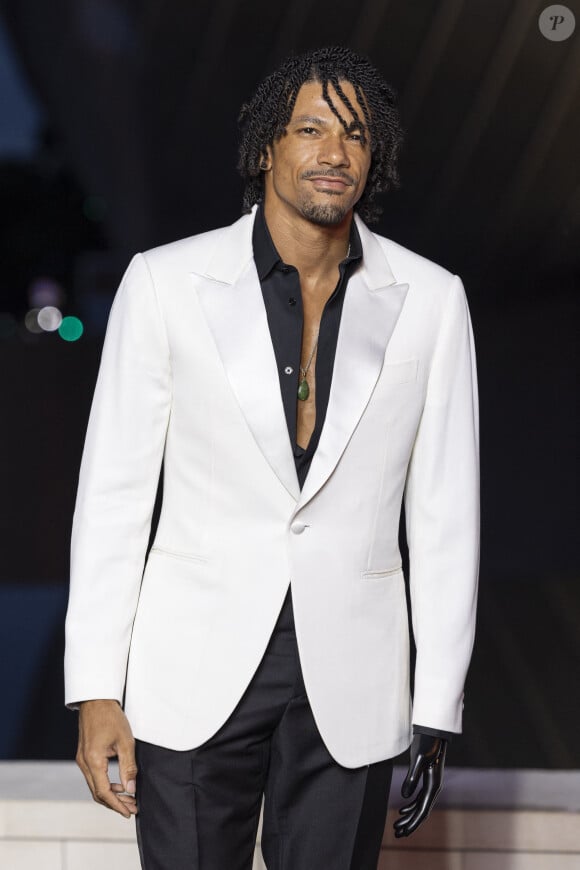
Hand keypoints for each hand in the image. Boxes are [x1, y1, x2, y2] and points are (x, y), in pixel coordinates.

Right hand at [76, 699, 137, 817]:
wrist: (96, 699)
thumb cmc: (110, 716)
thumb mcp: (125, 741)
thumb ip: (128, 767)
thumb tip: (131, 788)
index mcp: (93, 761)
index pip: (104, 792)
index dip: (117, 805)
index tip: (129, 812)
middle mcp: (84, 763)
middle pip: (98, 793)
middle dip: (115, 803)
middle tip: (132, 808)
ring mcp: (82, 759)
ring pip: (95, 786)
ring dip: (111, 794)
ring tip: (128, 798)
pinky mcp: (84, 755)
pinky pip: (93, 777)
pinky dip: (105, 784)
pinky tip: (118, 784)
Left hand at [393, 734, 445, 837]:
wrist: (433, 730)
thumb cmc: (426, 742)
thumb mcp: (418, 759)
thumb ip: (412, 777)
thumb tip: (404, 797)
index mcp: (433, 785)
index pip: (423, 810)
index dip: (413, 823)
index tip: (404, 833)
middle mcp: (434, 787)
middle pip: (421, 811)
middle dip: (409, 824)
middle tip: (396, 834)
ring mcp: (431, 783)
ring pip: (420, 806)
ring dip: (409, 817)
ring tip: (396, 826)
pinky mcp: (426, 779)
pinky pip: (419, 797)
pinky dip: (410, 806)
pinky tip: (401, 811)